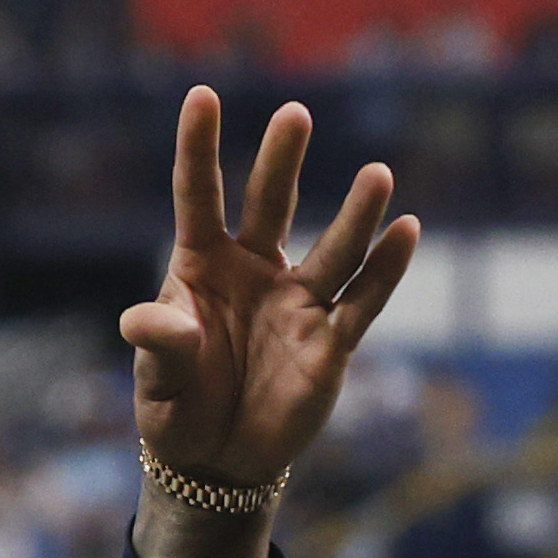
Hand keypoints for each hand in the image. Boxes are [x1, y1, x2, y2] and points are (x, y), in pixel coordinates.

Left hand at [115, 87, 418, 494]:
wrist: (215, 463)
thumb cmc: (176, 408)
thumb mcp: (156, 379)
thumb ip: (160, 344)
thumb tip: (151, 320)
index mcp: (201, 266)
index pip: (199, 196)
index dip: (199, 147)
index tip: (202, 93)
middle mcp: (254, 271)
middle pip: (270, 205)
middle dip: (281, 161)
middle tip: (294, 114)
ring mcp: (295, 304)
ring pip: (331, 249)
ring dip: (355, 215)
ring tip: (377, 173)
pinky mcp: (329, 343)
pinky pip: (362, 301)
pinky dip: (385, 270)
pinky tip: (406, 231)